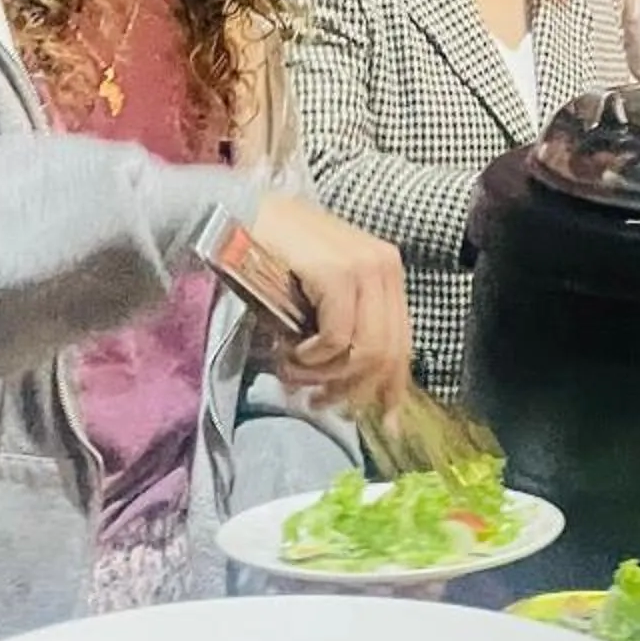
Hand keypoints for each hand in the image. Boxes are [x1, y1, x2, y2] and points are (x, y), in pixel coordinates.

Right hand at [249, 193, 411, 410]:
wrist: (237, 218)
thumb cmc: (272, 259)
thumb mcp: (319, 297)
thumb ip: (343, 331)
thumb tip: (355, 392)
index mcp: (387, 272)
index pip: (403, 342)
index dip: (393, 388)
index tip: (385, 422)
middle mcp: (385, 266)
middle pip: (387, 354)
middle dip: (351, 390)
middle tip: (316, 403)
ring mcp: (365, 267)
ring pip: (365, 352)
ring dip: (325, 376)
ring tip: (294, 375)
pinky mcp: (338, 273)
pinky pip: (336, 338)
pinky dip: (312, 358)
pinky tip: (290, 352)